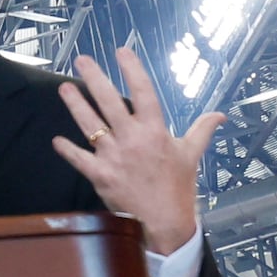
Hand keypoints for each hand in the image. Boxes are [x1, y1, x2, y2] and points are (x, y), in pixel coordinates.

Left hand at [50, 44, 223, 257]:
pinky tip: (57, 140)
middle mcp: (133, 139)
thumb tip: (220, 115)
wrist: (165, 224)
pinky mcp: (100, 175)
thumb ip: (201, 130)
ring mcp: (114, 156)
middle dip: (94, 78)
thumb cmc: (179, 188)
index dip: (132, 70)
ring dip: (75, 104)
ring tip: (64, 87)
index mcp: (156, 131)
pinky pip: (79, 158)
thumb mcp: (191, 155)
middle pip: (109, 102)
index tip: (121, 51)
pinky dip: (67, 149)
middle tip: (82, 60)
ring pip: (90, 124)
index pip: (144, 92)